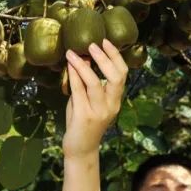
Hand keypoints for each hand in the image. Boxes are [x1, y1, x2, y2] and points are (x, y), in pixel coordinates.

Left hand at [62, 39, 127, 157]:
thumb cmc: (83, 123)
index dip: (115, 56)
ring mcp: (99, 111)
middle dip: (105, 58)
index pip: (122, 74)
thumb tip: (83, 58)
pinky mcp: (84, 116)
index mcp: (116, 101)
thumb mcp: (89, 102)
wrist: (81, 149)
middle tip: (93, 44)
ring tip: (74, 52)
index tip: (106, 42)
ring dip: (83, 65)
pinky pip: (79, 91)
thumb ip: (87, 84)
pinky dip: (74, 75)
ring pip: (94, 82)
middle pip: (116, 77)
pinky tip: (69, 65)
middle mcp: (111, 105)